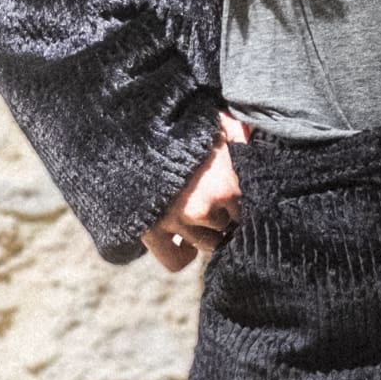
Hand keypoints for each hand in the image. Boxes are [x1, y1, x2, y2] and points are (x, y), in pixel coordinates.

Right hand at [142, 112, 249, 271]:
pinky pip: (175, 260)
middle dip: (223, 217)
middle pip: (226, 229)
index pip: (246, 212)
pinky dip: (183, 254)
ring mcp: (176, 221)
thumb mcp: (216, 119)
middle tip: (215, 201)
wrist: (128, 121)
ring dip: (205, 232)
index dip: (239, 202)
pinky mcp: (151, 230)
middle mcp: (203, 209)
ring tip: (199, 216)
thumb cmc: (179, 119)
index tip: (233, 193)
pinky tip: (185, 242)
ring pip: (205, 244)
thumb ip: (238, 132)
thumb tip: (252, 137)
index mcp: (226, 186)